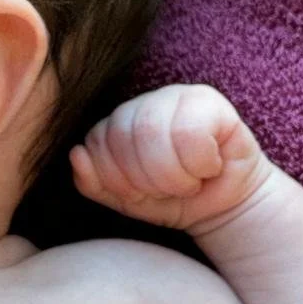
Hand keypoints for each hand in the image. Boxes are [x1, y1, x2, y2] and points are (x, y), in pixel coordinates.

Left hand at [70, 84, 271, 230]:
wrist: (225, 207)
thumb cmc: (174, 200)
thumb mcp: (127, 200)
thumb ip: (94, 183)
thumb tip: (76, 155)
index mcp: (115, 123)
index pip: (96, 142)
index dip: (118, 179)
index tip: (142, 194)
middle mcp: (142, 103)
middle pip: (123, 135)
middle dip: (148, 179)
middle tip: (170, 190)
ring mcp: (175, 96)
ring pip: (154, 132)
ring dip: (175, 175)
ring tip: (190, 181)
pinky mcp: (209, 101)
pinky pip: (192, 132)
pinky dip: (201, 163)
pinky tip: (210, 166)